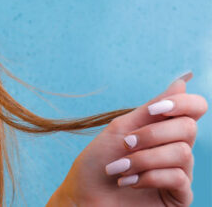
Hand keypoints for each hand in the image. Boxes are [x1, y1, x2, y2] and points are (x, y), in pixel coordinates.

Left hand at [51, 72, 206, 206]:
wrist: (83, 199)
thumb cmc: (97, 164)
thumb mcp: (120, 130)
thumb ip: (151, 109)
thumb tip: (182, 81)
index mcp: (163, 131)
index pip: (194, 109)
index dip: (182, 103)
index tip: (154, 109)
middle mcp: (176, 150)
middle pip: (189, 128)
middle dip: (152, 134)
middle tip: (125, 143)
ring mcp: (180, 175)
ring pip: (182, 153)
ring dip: (144, 158)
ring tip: (120, 168)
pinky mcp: (179, 198)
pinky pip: (178, 178)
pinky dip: (148, 176)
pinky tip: (128, 182)